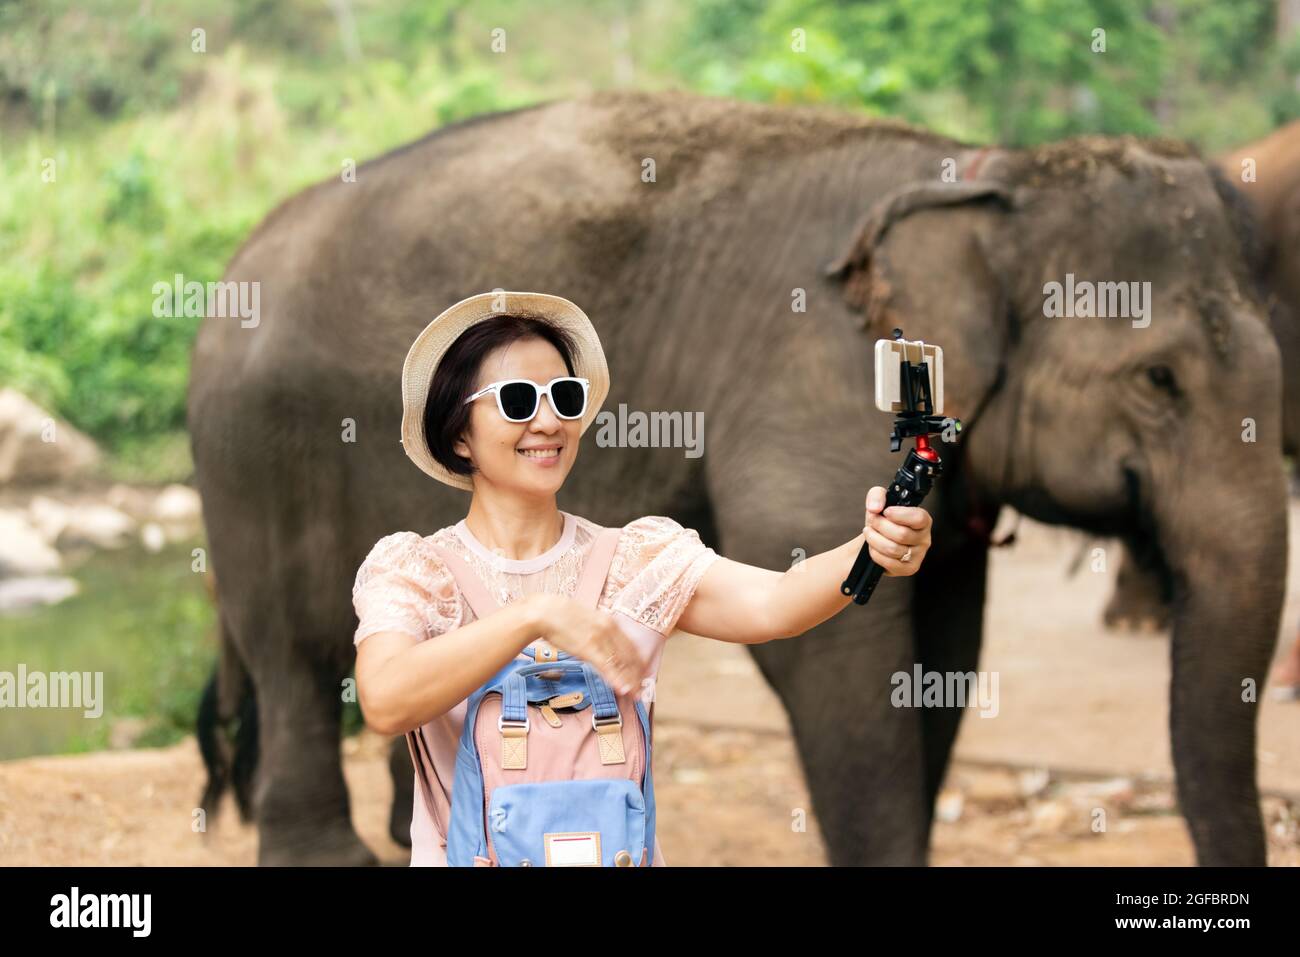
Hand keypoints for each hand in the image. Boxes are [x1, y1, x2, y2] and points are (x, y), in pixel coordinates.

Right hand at [528, 594, 646, 695]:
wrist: (544, 611)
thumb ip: (600, 630)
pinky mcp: (588, 648)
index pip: (631, 647)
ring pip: (621, 664)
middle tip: (641, 690)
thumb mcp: (588, 619)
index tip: (643, 675)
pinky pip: (607, 667)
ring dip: (630, 681)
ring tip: (635, 695)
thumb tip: (605, 643)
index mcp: (610, 622)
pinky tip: (623, 689)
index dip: (639, 663)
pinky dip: (616, 679)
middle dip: (637, 676)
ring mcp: (600, 638)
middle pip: (630, 657)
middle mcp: (609, 629)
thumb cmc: (562, 615)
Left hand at [863, 485, 931, 576]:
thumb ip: (877, 496)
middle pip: (902, 534)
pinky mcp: (908, 569)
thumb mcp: (878, 501)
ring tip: (869, 533)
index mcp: (923, 521)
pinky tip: (873, 547)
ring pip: (893, 549)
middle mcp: (924, 539)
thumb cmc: (881, 520)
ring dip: (874, 539)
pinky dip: (875, 553)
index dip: (900, 515)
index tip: (886, 512)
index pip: (919, 518)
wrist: (873, 541)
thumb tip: (875, 507)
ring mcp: (918, 556)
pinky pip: (888, 562)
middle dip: (880, 526)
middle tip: (872, 521)